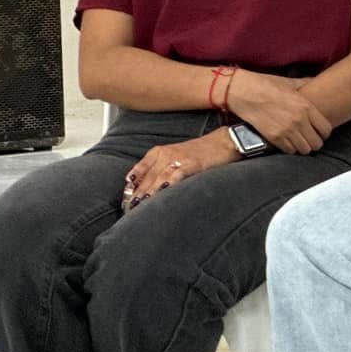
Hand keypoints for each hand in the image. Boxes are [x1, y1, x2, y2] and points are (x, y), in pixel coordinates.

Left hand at [123, 131, 237, 209]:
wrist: (225, 141)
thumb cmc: (203, 152)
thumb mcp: (176, 155)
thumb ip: (160, 168)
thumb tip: (146, 186)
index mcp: (159, 151)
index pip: (139, 171)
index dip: (131, 187)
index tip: (125, 200)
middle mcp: (166, 154)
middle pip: (146, 178)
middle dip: (137, 195)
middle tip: (129, 209)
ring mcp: (178, 158)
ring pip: (158, 179)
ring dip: (148, 194)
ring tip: (140, 207)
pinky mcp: (192, 164)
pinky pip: (175, 176)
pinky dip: (166, 186)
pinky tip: (160, 195)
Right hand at [227, 70, 332, 154]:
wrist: (243, 91)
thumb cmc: (266, 85)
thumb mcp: (290, 82)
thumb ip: (306, 84)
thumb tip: (316, 81)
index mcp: (306, 106)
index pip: (326, 129)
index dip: (324, 132)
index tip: (319, 131)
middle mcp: (299, 120)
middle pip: (317, 143)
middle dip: (315, 142)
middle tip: (309, 138)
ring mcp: (286, 130)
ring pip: (304, 150)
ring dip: (302, 147)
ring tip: (298, 141)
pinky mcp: (274, 137)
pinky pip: (289, 151)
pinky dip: (289, 148)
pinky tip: (287, 142)